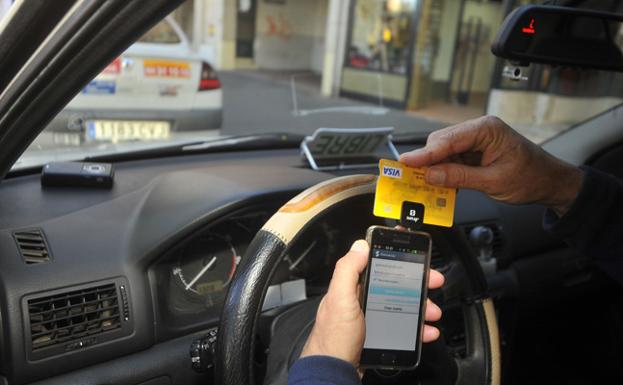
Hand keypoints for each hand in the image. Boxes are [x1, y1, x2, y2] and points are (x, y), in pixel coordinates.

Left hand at [300, 239, 444, 366]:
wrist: (334, 371)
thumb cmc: (333, 337)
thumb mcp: (340, 298)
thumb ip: (348, 270)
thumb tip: (359, 246)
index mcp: (352, 288)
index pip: (379, 266)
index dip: (400, 261)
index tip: (417, 260)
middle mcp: (361, 300)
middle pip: (396, 286)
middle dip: (417, 284)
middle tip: (433, 283)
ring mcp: (371, 318)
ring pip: (403, 307)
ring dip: (421, 307)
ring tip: (432, 313)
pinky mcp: (378, 335)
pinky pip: (403, 327)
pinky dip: (418, 328)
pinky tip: (426, 331)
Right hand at [399, 115, 582, 215]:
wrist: (549, 182)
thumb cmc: (531, 177)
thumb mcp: (493, 181)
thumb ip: (459, 177)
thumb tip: (430, 176)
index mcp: (487, 129)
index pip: (448, 140)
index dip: (424, 153)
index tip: (405, 162)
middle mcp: (479, 129)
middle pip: (441, 142)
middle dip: (427, 161)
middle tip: (412, 179)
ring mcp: (476, 139)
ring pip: (443, 151)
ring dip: (435, 168)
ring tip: (426, 185)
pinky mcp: (474, 151)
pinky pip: (452, 159)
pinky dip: (444, 171)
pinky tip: (441, 183)